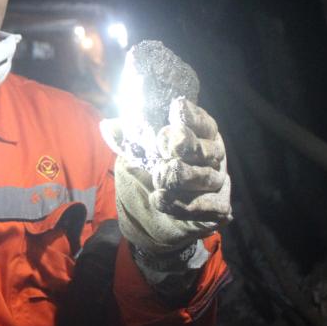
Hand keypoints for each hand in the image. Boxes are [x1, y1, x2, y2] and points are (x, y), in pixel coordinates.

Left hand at [113, 98, 231, 254]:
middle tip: (166, 147)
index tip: (176, 108)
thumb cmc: (147, 174)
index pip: (203, 122)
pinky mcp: (218, 209)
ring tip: (159, 175)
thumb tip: (108, 125)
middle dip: (189, 145)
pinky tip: (160, 199)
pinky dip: (183, 204)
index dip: (191, 116)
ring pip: (208, 177)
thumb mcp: (134, 153)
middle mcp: (213, 158)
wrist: (148, 216)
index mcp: (198, 136)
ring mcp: (217, 183)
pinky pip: (208, 206)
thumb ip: (126, 138)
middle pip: (209, 149)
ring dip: (182, 177)